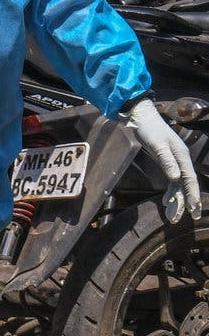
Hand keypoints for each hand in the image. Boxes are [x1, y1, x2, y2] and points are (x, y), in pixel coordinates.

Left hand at [127, 98, 202, 222]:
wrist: (141, 117)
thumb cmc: (149, 128)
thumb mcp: (156, 144)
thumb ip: (166, 160)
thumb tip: (176, 178)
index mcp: (182, 156)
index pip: (190, 179)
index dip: (192, 194)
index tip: (193, 208)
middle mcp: (181, 160)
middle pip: (186, 185)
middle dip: (187, 202)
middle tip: (189, 218)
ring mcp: (174, 162)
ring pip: (179, 185)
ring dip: (177, 200)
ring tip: (173, 216)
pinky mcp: (166, 162)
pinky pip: (172, 181)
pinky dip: (170, 192)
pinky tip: (166, 202)